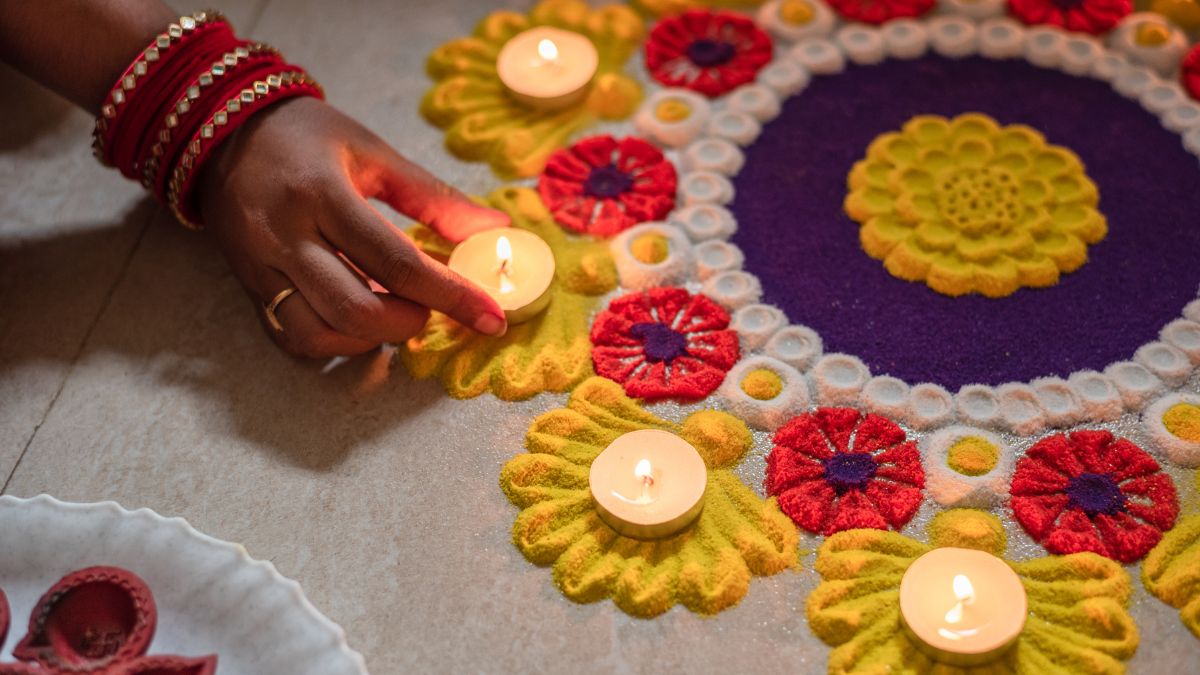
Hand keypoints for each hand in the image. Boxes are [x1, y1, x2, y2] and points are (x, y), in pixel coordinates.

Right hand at [196, 97, 508, 357]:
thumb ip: (434, 197)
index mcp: (322, 194)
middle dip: (408, 323)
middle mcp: (284, 237)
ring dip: (371, 340)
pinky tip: (360, 324)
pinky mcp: (248, 288)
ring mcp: (260, 268)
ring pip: (318, 334)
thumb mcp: (374, 152)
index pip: (397, 261)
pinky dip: (335, 344)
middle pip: (355, 310)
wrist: (219, 129)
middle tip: (431, 307)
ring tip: (396, 314)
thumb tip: (494, 230)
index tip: (491, 317)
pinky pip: (291, 338)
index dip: (451, 296)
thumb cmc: (306, 136)